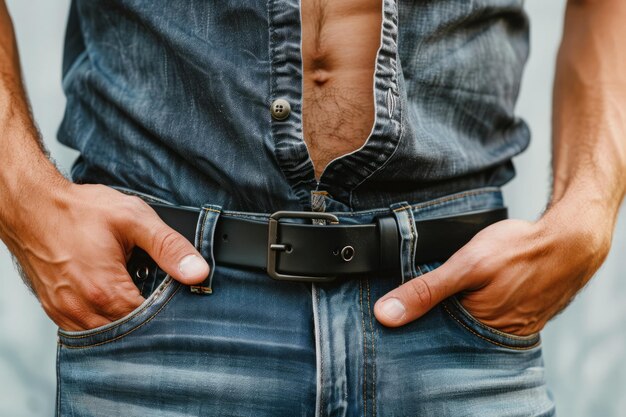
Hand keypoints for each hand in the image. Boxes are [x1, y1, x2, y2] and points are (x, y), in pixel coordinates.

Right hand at [2, 181, 208, 330]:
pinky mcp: (55, 310)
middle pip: (129, 334)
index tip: (178, 299)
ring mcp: (65, 312)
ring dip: (126, 323)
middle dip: (149, 319)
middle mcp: (81, 309)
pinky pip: (85, 329)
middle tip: (161, 297)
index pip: (149, 323)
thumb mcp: (133, 219)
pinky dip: (105, 321)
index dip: (169, 313)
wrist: (33, 205)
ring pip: (106, 336)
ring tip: (139, 296)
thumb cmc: (80, 210)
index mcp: (105, 289)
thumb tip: (198, 272)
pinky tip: (116, 301)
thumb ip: (169, 247)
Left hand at [373, 202, 612, 335]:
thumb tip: (386, 315)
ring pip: (462, 321)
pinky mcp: (513, 316)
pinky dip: (468, 303)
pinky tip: (465, 290)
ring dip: (448, 308)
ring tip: (444, 290)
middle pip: (445, 331)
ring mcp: (505, 327)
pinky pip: (480, 314)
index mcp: (477, 332)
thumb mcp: (466, 265)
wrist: (569, 242)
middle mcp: (491, 336)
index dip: (408, 324)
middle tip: (415, 296)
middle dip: (427, 316)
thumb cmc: (521, 251)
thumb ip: (426, 291)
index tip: (389, 313)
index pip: (428, 337)